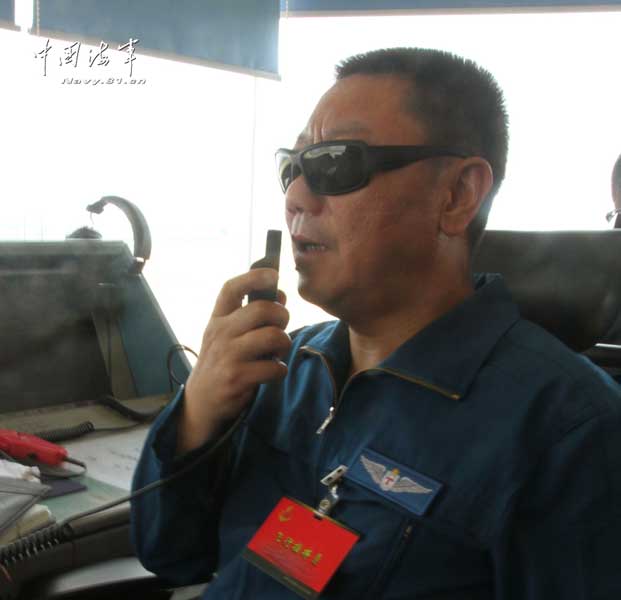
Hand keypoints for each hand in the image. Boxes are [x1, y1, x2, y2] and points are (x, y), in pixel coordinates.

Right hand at [178, 268, 290, 453]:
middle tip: (282, 328)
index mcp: (217, 319)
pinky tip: (272, 372)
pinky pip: (274, 367)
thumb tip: (280, 297)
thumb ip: (248, 317)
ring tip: (277, 352)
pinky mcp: (237, 378)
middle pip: (263, 310)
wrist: (201, 402)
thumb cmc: (221, 363)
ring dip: (284, 344)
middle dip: (283, 316)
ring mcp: (228, 356)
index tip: (273, 275)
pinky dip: (280, 370)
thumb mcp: (224, 336)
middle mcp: (220, 333)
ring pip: (273, 336)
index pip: (231, 288)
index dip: (254, 276)